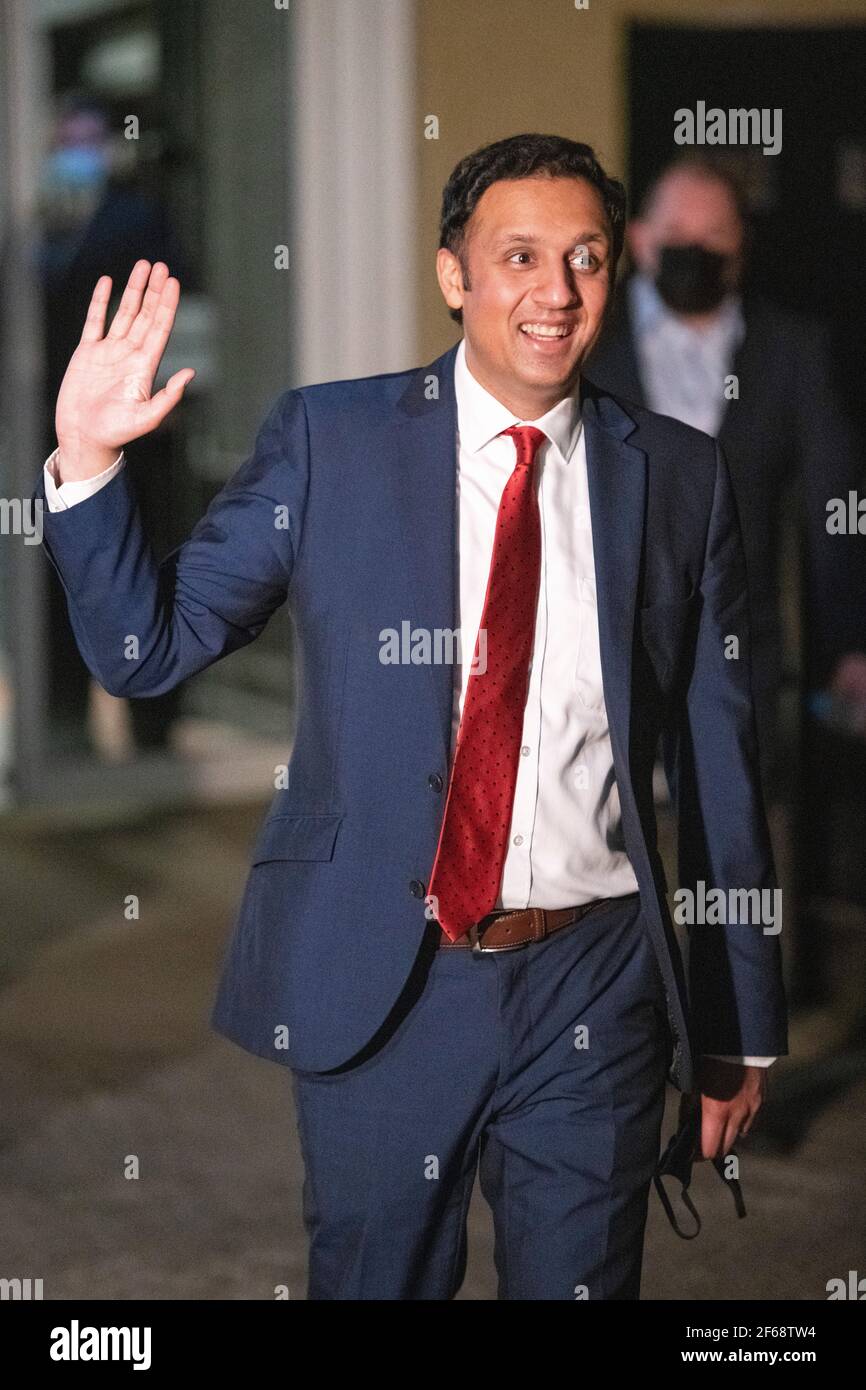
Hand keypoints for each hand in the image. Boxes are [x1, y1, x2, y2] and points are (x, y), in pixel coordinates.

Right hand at [54, 259, 194, 481]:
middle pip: (145, 315)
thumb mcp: (147, 418)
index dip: (167, 305)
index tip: (174, 283)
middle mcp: (129, 354)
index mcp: (145, 367)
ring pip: (124, 313)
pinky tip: (107, 282)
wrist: (85, 438)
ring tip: (142, 267)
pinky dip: (101, 301)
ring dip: (133, 290)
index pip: (160, 328)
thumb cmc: (116, 433)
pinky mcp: (88, 353)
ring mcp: (109, 352)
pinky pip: (95, 321)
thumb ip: (169, 396)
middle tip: (162, 267)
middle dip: (154, 291)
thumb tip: (190, 373)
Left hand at [695, 1057, 765, 1159]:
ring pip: (740, 1135)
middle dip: (713, 1149)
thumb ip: (689, 1107)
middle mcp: (737, 1115)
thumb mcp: (693, 1082)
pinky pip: (751, 1120)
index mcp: (716, 1112)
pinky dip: (741, 1122)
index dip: (699, 1155)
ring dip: (729, 1134)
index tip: (691, 1153)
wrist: (739, 1037)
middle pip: (726, 1148)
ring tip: (718, 1125)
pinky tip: (733, 1112)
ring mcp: (752, 1109)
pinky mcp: (762, 1100)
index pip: (710, 1149)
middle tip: (702, 1142)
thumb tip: (686, 1126)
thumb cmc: (710, 1057)